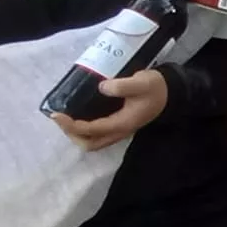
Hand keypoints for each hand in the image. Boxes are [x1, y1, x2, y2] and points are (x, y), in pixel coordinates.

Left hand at [50, 70, 167, 150]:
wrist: (170, 93)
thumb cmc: (155, 88)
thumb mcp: (141, 82)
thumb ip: (122, 86)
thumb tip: (101, 87)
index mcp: (122, 123)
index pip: (92, 130)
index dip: (72, 125)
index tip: (57, 114)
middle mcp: (119, 131)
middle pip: (90, 144)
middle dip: (72, 134)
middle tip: (59, 118)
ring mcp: (119, 130)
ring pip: (93, 142)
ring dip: (76, 134)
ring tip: (64, 119)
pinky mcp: (118, 125)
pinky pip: (97, 134)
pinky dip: (83, 130)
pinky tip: (76, 116)